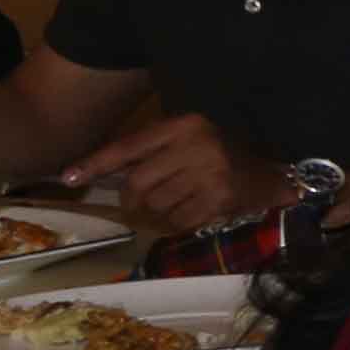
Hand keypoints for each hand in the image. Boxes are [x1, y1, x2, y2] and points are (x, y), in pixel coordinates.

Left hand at [65, 115, 283, 238]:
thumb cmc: (227, 153)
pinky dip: (179, 223)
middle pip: (137, 183)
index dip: (95, 164)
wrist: (281, 171)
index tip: (68, 178)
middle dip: (134, 199)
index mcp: (184, 125)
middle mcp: (195, 145)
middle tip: (139, 205)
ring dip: (159, 212)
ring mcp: (209, 173)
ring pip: (156, 205)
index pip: (128, 147)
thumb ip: (151, 152)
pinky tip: (195, 212)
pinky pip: (178, 221)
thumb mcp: (190, 140)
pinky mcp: (219, 199)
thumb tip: (97, 174)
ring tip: (180, 203)